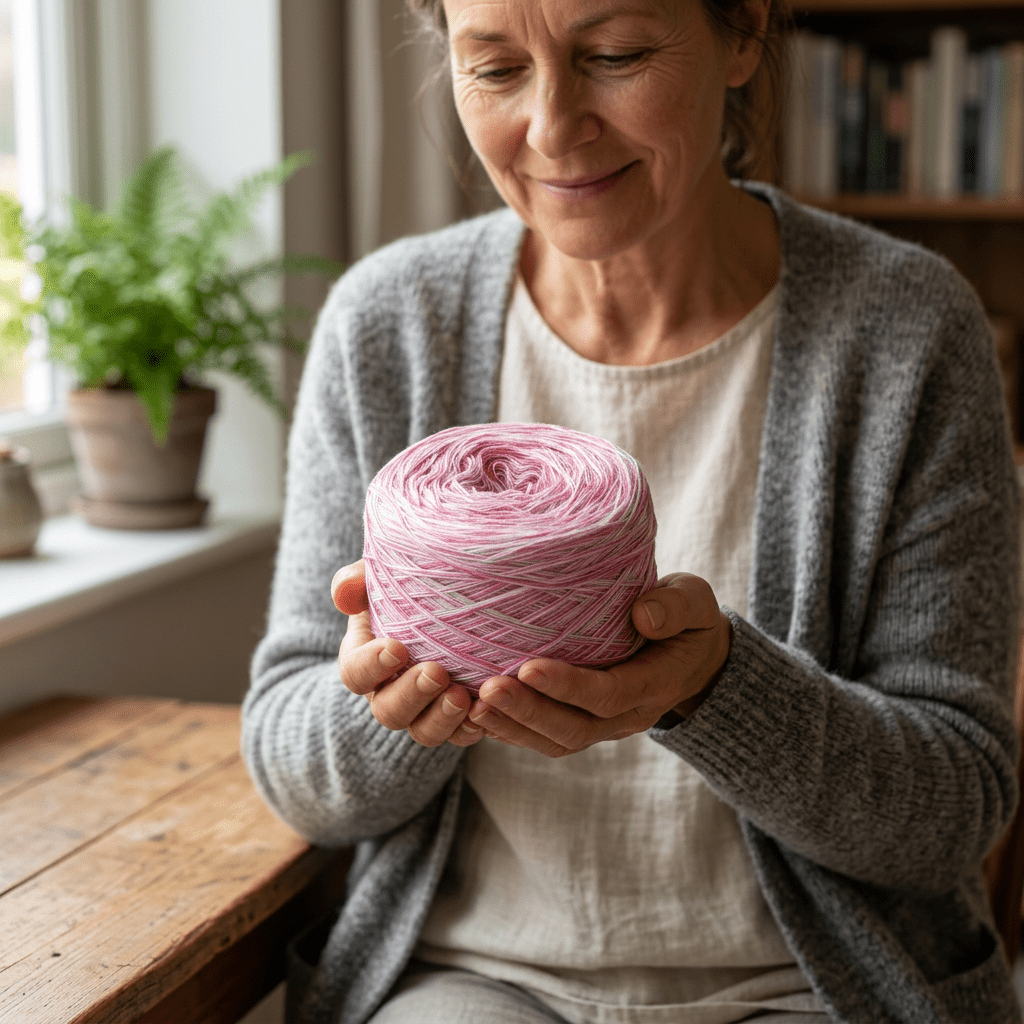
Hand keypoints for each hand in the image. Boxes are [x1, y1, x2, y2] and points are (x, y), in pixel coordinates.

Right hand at [331, 561, 484, 748]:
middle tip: (437, 672)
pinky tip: (484, 712)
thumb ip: (358, 580)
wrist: (450, 600)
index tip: (396, 648)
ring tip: (463, 696)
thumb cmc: (406, 587)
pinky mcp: (455, 718)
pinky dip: (470, 728)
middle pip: (389, 711)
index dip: (370, 666)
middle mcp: (389, 692)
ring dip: (441, 718)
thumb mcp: (379, 577)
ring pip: (423, 732)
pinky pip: (459, 735)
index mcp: (365, 659)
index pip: (355, 672)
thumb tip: (344, 595)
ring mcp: (423, 710)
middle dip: (412, 694)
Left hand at [466, 573, 731, 757]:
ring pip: (555, 741)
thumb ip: (675, 606)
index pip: (607, 694)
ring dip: (512, 727)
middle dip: (528, 711)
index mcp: (654, 685)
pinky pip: (545, 738)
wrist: (694, 659)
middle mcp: (627, 715)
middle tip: (486, 690)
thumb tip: (643, 615)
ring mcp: (604, 726)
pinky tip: (475, 715)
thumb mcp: (694, 602)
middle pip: (573, 727)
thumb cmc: (687, 620)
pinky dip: (511, 731)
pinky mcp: (583, 724)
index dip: (567, 686)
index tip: (527, 667)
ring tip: (472, 706)